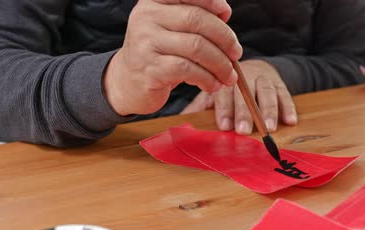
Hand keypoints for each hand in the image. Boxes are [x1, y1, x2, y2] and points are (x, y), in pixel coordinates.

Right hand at [103, 0, 241, 115]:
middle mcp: (146, 17)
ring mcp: (146, 42)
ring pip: (196, 47)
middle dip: (224, 38)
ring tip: (229, 76)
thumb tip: (225, 12)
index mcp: (153, 2)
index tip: (226, 13)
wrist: (128, 81)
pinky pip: (188, 70)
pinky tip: (213, 85)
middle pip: (196, 20)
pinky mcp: (150, 68)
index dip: (210, 0)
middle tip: (236, 53)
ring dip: (220, 64)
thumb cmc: (159, 53)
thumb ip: (195, 16)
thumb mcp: (172, 28)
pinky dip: (207, 78)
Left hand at [182, 60, 297, 134]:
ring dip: (268, 111)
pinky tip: (289, 121)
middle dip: (244, 113)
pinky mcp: (281, 83)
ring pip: (267, 92)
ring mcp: (264, 79)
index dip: (224, 110)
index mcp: (226, 79)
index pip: (224, 93)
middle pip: (245, 94)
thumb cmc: (229, 88)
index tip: (224, 126)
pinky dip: (288, 107)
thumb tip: (182, 125)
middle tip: (243, 131)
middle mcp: (245, 76)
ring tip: (268, 128)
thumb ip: (201, 107)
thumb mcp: (213, 94)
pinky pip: (286, 94)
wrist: (255, 68)